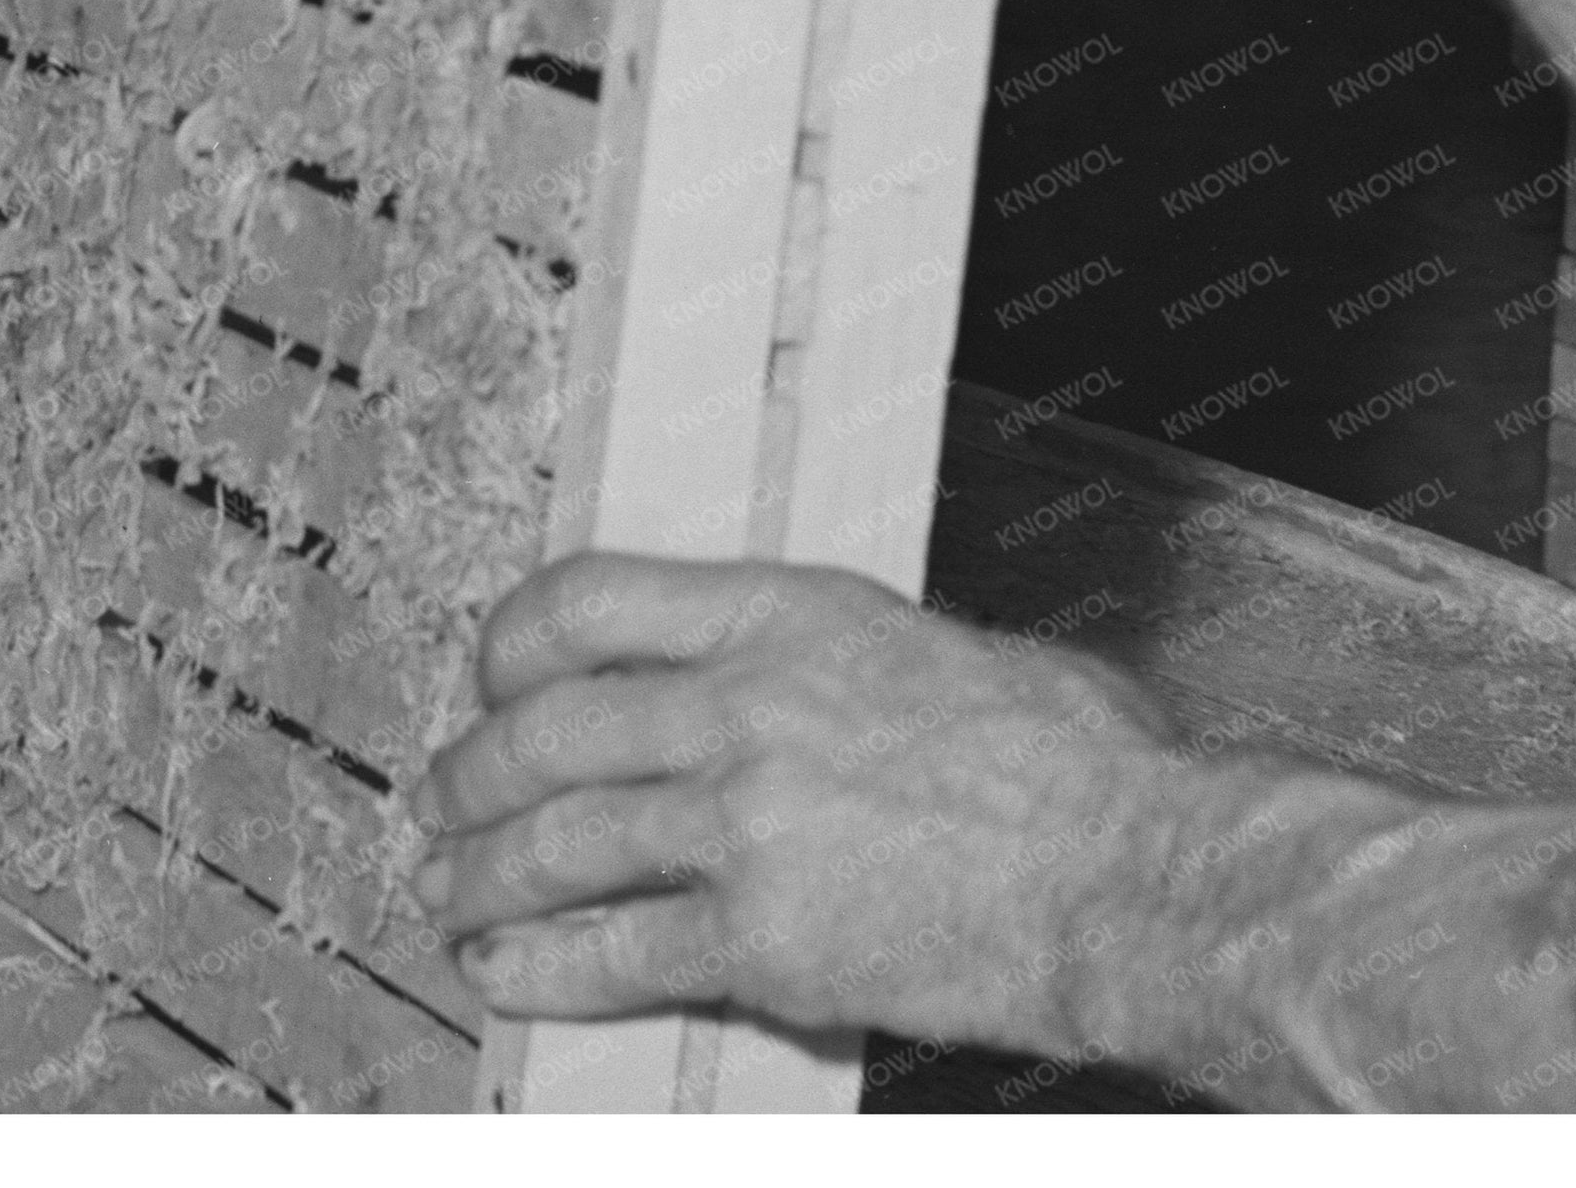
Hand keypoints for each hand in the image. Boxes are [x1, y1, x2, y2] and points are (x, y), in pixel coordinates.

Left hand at [415, 555, 1205, 1058]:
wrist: (1132, 870)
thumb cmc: (1084, 766)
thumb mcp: (952, 652)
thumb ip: (857, 664)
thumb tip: (842, 687)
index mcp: (791, 616)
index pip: (594, 599)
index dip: (516, 643)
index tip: (494, 674)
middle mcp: (744, 704)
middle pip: (548, 729)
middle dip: (474, 773)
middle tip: (443, 801)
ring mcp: (743, 821)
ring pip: (560, 842)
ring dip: (486, 877)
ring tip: (450, 896)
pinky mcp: (760, 938)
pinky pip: (614, 953)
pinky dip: (544, 969)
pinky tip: (509, 976)